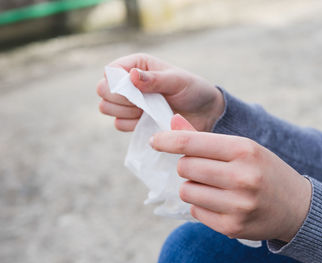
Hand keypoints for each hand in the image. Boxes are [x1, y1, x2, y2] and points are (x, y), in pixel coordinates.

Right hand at [97, 53, 224, 131]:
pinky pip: (118, 124)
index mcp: (137, 64)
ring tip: (150, 110)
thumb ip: (155, 79)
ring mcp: (128, 102)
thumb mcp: (178, 81)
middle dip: (121, 99)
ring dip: (126, 112)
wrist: (204, 114)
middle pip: (102, 90)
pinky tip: (148, 120)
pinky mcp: (132, 120)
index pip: (110, 71)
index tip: (138, 91)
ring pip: (106, 107)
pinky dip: (131, 125)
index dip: (117, 83)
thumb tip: (132, 76)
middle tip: (146, 102)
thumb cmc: (193, 90)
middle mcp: (128, 81)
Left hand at [151, 114, 311, 241]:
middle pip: (185, 167)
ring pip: (186, 191)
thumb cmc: (265, 171)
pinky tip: (220, 202)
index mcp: (245, 150)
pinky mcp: (232, 227)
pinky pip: (195, 211)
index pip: (193, 142)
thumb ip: (205, 138)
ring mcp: (237, 205)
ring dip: (192, 187)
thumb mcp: (243, 148)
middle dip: (187, 166)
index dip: (168, 140)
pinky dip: (200, 205)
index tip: (155, 141)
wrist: (297, 207)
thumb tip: (173, 122)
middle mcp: (242, 177)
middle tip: (203, 167)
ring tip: (214, 186)